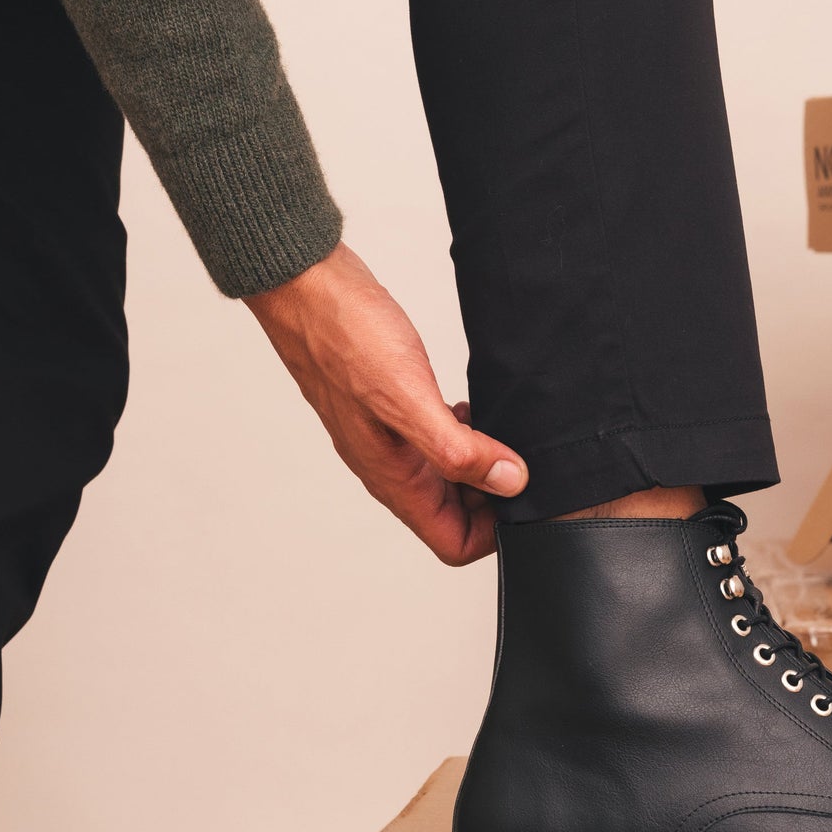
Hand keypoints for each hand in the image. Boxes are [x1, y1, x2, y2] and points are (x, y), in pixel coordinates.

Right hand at [246, 243, 526, 564]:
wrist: (307, 289)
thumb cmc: (346, 338)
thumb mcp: (408, 397)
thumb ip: (457, 449)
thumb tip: (510, 482)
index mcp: (394, 477)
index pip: (452, 542)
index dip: (494, 530)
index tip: (524, 489)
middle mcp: (390, 466)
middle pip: (454, 514)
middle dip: (495, 495)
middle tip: (523, 453)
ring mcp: (390, 437)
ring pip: (446, 476)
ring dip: (481, 462)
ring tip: (505, 428)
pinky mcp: (392, 406)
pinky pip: (435, 439)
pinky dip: (463, 432)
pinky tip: (472, 404)